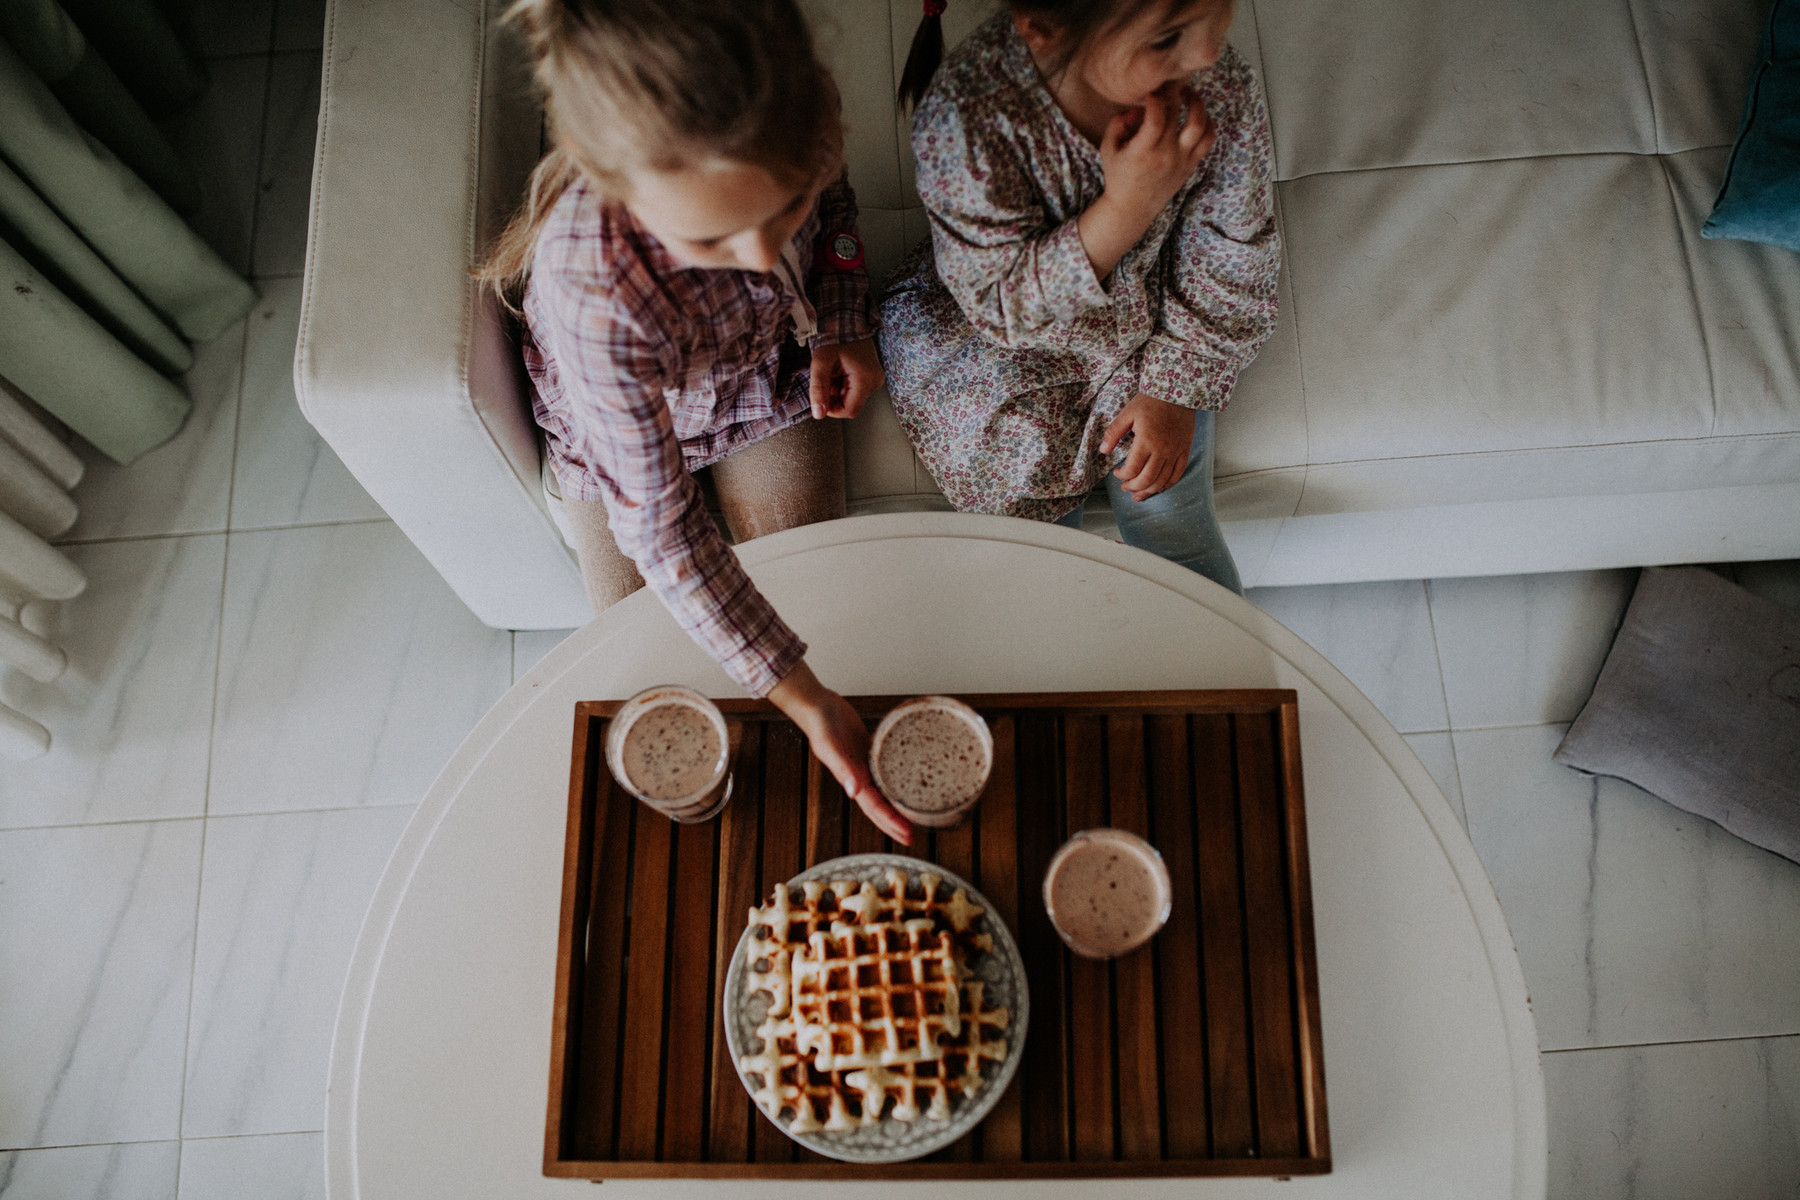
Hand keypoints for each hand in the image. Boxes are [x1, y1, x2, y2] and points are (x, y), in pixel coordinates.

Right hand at [768, 660, 913, 844]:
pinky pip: (888, 768)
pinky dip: (899, 777)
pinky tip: (911, 778)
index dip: (891, 823)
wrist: (818, 706)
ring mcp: (866, 764)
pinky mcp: (870, 750)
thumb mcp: (830, 746)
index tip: (907, 835)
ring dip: (898, 803)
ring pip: (886, 790)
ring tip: (916, 813)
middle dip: (896, 822)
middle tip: (914, 836)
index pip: (875, 809)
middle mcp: (861, 775)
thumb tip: (854, 791)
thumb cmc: (820, 725)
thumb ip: (841, 768)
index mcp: (853, 779)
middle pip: (882, 806)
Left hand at [808, 338, 884, 419]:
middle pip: (851, 405)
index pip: (850, 411)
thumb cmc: (834, 337)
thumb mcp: (821, 362)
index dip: (832, 410)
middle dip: (834, 397)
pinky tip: (838, 372)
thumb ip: (818, 389)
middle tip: (826, 378)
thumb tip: (818, 414)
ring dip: (837, 391)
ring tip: (832, 372)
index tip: (820, 399)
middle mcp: (875, 381)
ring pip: (852, 398)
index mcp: (866, 379)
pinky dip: (843, 385)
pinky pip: (856, 390)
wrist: (846, 319)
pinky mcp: (873, 376)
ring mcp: (876, 378)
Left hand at [1100, 392, 1194, 501]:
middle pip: (1147, 480)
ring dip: (1149, 491)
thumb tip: (1103, 450)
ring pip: (1162, 481)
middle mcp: (1162, 450)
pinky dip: (1167, 484)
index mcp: (1146, 441)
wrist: (1177, 393)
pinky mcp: (1184, 451)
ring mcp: (1175, 452)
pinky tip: (1158, 487)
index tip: (1116, 473)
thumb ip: (1114, 432)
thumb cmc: (1151, 402)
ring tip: (1138, 495)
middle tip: (1125, 487)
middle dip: (1133, 487)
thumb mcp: (1128, 413)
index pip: (1133, 469)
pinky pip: (1177, 474)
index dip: (1122, 476)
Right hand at [1101, 82, 1214, 225]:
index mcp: (1143, 151)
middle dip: (1174, 91)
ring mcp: (1182, 160)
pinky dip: (1207, 122)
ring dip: (1197, 103)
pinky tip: (1197, 114)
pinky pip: (1208, 139)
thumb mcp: (1108, 148)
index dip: (1156, 98)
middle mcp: (1166, 155)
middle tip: (1169, 81)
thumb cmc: (1118, 176)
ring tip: (1188, 94)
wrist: (1132, 209)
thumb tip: (1139, 107)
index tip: (1151, 90)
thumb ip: (1119, 122)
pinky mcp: (1191, 165)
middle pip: (1177, 113)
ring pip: (1200, 124)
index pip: (1156, 118)